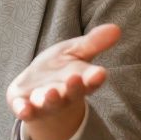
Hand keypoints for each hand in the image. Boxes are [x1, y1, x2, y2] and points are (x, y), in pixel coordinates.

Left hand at [6, 24, 120, 139]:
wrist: (35, 87)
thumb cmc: (59, 67)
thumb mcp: (75, 51)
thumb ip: (93, 43)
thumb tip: (116, 28)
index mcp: (80, 81)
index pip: (91, 80)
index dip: (95, 77)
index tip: (100, 72)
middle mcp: (65, 95)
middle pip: (72, 93)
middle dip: (74, 88)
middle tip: (75, 79)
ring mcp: (44, 103)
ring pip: (50, 103)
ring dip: (51, 99)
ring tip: (51, 93)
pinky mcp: (25, 107)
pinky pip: (26, 111)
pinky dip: (25, 111)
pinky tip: (23, 110)